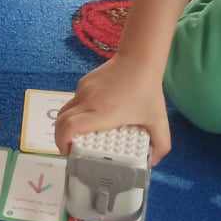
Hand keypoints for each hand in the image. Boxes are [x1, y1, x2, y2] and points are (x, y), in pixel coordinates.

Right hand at [53, 56, 171, 164]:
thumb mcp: (159, 121)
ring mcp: (83, 90)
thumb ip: (161, 145)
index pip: (70, 127)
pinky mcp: (84, 82)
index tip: (69, 153)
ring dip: (66, 125)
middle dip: (60, 138)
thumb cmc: (148, 91)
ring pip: (65, 110)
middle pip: (61, 121)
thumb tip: (151, 162)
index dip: (63, 142)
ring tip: (77, 135)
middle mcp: (88, 102)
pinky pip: (74, 101)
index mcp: (102, 113)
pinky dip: (76, 112)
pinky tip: (90, 115)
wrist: (139, 58)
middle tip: (69, 149)